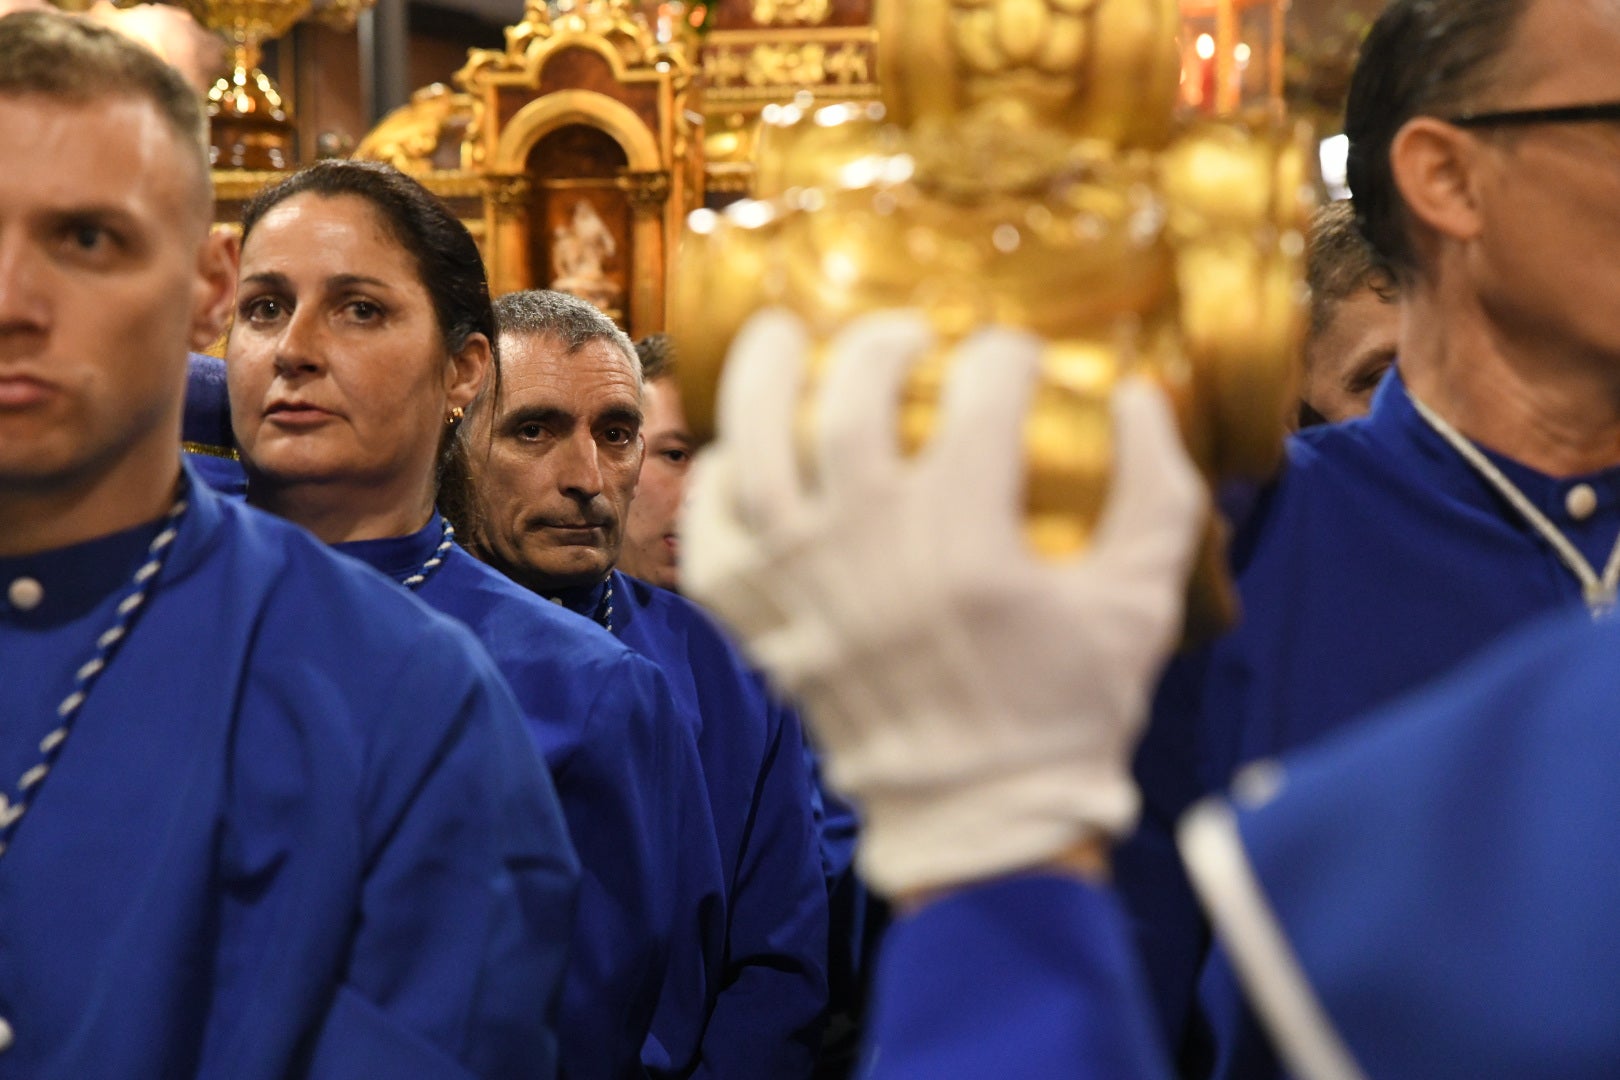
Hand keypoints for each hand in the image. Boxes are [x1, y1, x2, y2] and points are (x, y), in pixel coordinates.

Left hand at [683, 309, 1207, 895]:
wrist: (982, 822)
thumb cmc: (1070, 712)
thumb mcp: (1141, 602)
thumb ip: (1156, 490)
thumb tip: (1138, 396)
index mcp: (969, 538)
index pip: (981, 393)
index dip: (1005, 355)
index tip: (1017, 360)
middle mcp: (870, 550)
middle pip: (852, 397)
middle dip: (883, 342)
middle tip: (909, 337)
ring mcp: (800, 589)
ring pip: (756, 447)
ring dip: (767, 376)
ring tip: (785, 336)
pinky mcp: (761, 629)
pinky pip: (711, 535)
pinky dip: (717, 483)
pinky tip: (745, 452)